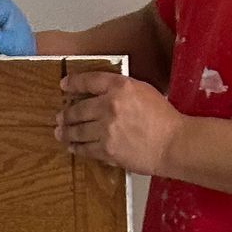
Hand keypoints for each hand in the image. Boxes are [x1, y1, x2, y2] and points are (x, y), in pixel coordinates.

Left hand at [57, 68, 182, 175]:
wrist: (172, 143)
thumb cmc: (163, 117)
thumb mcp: (143, 90)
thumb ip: (122, 90)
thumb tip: (104, 95)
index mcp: (120, 86)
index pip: (89, 80)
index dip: (73, 82)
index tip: (64, 85)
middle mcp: (109, 106)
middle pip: (79, 109)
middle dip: (66, 114)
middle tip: (59, 117)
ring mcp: (106, 130)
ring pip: (78, 131)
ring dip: (66, 132)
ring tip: (59, 132)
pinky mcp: (107, 151)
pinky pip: (86, 149)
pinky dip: (77, 147)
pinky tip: (72, 146)